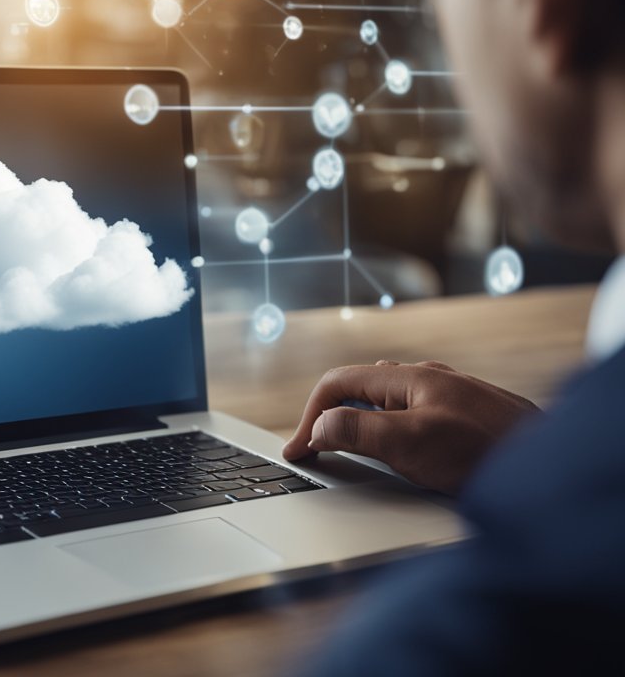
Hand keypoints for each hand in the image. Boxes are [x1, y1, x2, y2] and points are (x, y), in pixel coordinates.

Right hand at [281, 360, 539, 494]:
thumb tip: (318, 427)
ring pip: (387, 402)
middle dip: (330, 416)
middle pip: (360, 389)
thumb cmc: (485, 454)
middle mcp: (428, 380)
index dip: (309, 415)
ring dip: (359, 423)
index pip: (338, 383)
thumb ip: (356, 431)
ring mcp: (449, 397)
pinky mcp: (466, 418)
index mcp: (409, 378)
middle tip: (316, 450)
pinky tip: (399, 453)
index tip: (298, 449)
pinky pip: (412, 415)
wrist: (549, 470)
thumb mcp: (409, 444)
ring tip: (348, 451)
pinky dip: (388, 430)